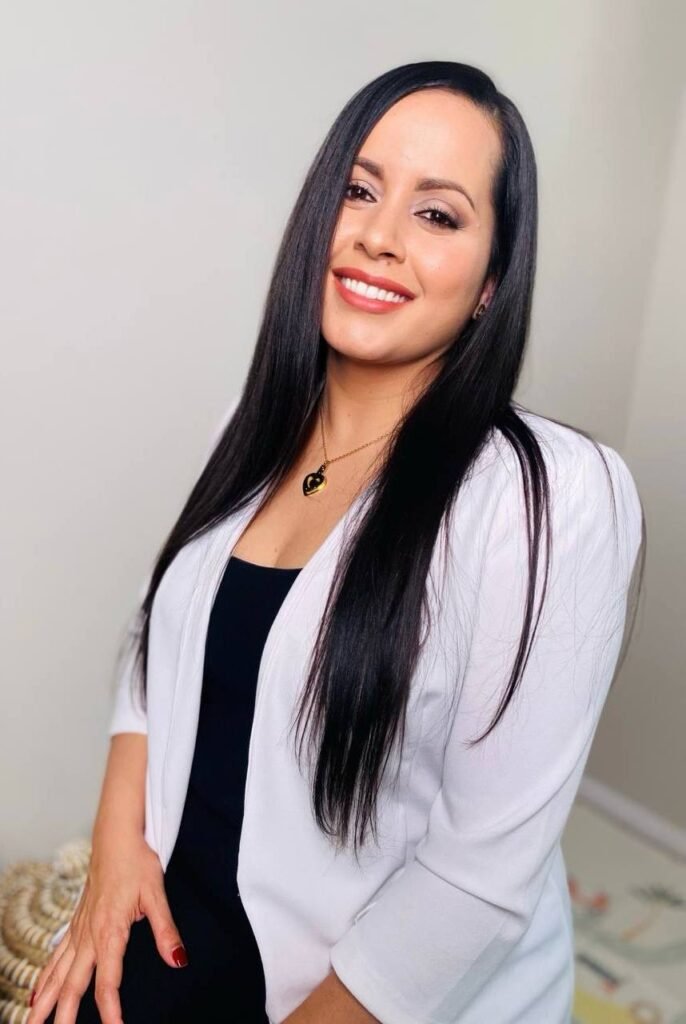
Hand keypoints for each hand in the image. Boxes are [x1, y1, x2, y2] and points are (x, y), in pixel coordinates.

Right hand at [28, 832, 187, 1023]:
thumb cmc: (137, 862)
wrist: (115, 836)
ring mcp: (79, 929)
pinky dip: (46, 976)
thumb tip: (178, 960)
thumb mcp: (156, 894)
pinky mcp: (76, 922)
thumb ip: (166, 930)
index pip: (107, 982)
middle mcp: (89, 935)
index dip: (110, 1011)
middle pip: (74, 984)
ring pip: (58, 973)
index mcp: (110, 931)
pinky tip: (38, 992)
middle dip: (64, 1015)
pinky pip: (56, 955)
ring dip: (45, 1000)